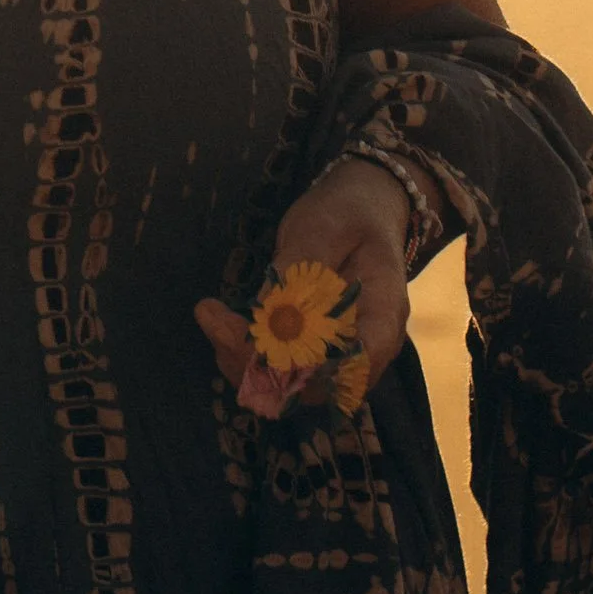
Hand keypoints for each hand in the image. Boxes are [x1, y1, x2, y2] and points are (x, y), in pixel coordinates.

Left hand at [193, 157, 414, 401]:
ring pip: (292, 385)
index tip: (252, 342)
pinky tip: (220, 321)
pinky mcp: (315, 349)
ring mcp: (340, 354)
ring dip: (244, 361)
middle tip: (211, 317)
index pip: (353, 368)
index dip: (303, 368)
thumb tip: (268, 314)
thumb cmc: (348, 212)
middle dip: (257, 363)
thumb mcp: (325, 226)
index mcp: (382, 317)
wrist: (361, 208)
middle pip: (315, 384)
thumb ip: (301, 269)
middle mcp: (365, 349)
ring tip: (210, 316)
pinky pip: (282, 369)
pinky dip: (247, 354)